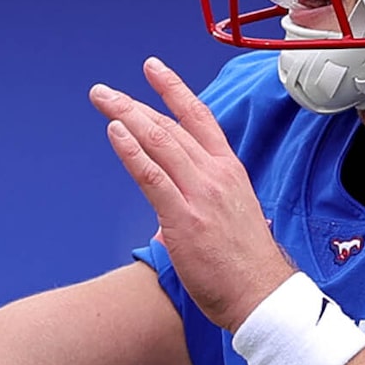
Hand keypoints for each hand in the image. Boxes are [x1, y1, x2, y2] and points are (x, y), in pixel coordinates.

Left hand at [93, 58, 296, 330]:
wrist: (262, 295)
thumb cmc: (245, 266)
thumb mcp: (230, 219)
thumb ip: (202, 204)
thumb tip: (172, 212)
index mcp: (229, 171)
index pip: (199, 118)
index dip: (174, 90)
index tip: (152, 69)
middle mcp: (215, 174)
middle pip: (169, 125)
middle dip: (133, 103)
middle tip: (103, 92)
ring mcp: (200, 194)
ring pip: (159, 142)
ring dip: (126, 116)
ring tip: (102, 100)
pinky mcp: (184, 218)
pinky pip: (152, 176)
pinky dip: (131, 151)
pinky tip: (114, 132)